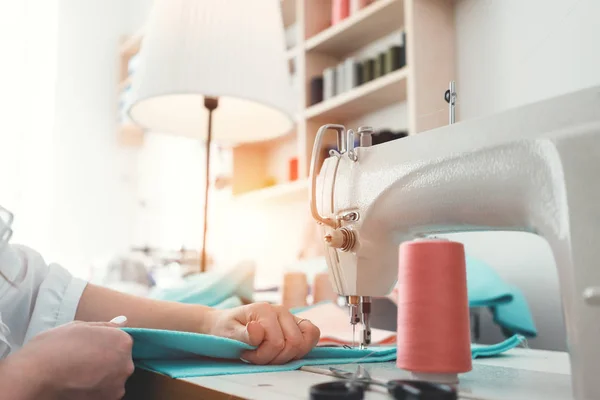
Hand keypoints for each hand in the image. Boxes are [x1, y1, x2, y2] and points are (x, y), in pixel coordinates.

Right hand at [6, 317, 133, 399]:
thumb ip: (105, 326)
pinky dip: (95, 389)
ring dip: (102, 375)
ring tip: (79, 372)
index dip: (104, 343)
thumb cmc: (56, 346)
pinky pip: (105, 391)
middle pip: (120, 360)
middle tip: (82, 359)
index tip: (88, 346)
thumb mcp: (80, 327)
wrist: (36, 375)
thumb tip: (123, 321)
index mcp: (122, 342)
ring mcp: (117, 385)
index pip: (121, 341)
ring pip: (113, 377)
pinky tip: (79, 383)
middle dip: (106, 359)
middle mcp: (126, 364)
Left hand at [206, 303, 319, 364]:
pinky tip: (283, 351)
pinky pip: (312, 336)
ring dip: (287, 355)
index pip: (277, 342)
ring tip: (269, 354)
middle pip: (294, 343)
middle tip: (258, 356)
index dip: (262, 356)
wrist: (225, 324)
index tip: (247, 354)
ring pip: (305, 342)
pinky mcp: (296, 324)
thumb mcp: (228, 333)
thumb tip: (256, 330)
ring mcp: (290, 317)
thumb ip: (243, 334)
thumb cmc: (226, 327)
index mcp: (265, 310)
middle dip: (276, 357)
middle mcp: (281, 311)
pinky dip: (301, 349)